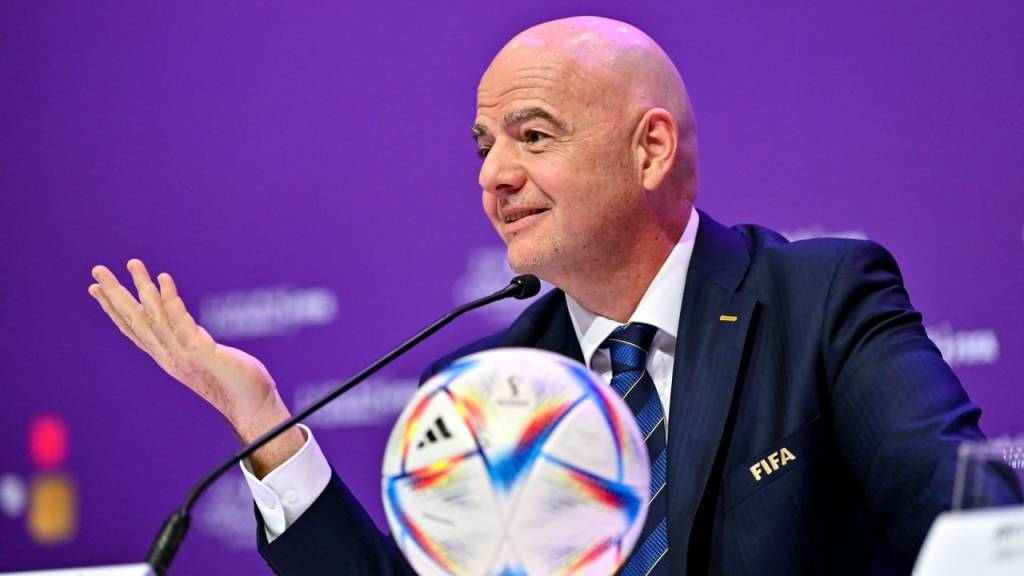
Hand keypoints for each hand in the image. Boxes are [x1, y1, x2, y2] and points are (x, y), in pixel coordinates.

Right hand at [88, 259, 303, 475]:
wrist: (253, 408)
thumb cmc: (234, 383)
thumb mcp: (204, 359)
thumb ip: (191, 344)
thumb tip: (187, 330)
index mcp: (168, 357)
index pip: (134, 330)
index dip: (113, 310)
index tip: (95, 289)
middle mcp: (170, 356)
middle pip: (136, 321)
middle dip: (115, 294)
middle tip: (97, 270)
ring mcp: (183, 355)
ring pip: (155, 317)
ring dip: (142, 288)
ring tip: (133, 264)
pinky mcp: (201, 352)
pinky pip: (181, 322)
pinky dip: (170, 300)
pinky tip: (163, 280)